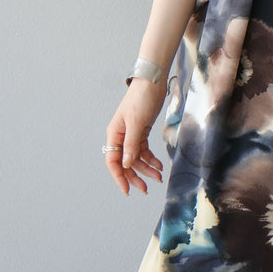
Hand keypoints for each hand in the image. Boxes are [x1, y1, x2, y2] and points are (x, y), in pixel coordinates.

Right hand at [104, 80, 165, 194]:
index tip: (128, 190)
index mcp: (114, 134)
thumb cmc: (141, 99)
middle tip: (146, 189)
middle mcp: (121, 136)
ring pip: (136, 158)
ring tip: (158, 177)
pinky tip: (159, 165)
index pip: (113, 161)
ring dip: (146, 168)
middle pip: (126, 162)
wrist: (153, 81)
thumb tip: (127, 165)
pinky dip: (151, 158)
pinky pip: (144, 150)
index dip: (119, 177)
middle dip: (135, 176)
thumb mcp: (136, 123)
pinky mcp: (142, 131)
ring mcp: (132, 134)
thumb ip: (131, 145)